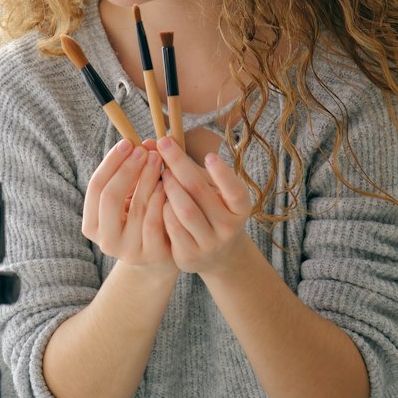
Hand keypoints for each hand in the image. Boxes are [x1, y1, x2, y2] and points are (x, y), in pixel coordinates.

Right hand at [81, 139, 172, 269]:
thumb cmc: (141, 218)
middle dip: (128, 169)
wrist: (159, 256)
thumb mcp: (128, 198)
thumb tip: (143, 143)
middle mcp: (106, 241)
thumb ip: (129, 174)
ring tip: (157, 159)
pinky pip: (155, 223)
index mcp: (92, 225)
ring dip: (147, 179)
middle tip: (144, 150)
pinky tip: (166, 183)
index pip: (96, 187)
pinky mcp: (152, 255)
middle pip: (110, 197)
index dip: (111, 163)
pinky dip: (160, 200)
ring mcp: (129, 251)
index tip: (127, 143)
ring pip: (136, 208)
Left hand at [156, 134, 254, 275]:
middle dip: (180, 164)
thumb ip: (193, 170)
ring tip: (161, 171)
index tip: (209, 155)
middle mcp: (229, 228)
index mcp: (240, 209)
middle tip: (164, 144)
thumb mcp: (213, 192)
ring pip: (184, 210)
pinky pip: (171, 227)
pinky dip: (162, 207)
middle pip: (200, 192)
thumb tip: (158, 142)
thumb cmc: (211, 211)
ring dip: (169, 186)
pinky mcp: (189, 256)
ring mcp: (209, 244)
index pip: (235, 191)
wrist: (215, 254)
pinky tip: (156, 195)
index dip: (223, 174)